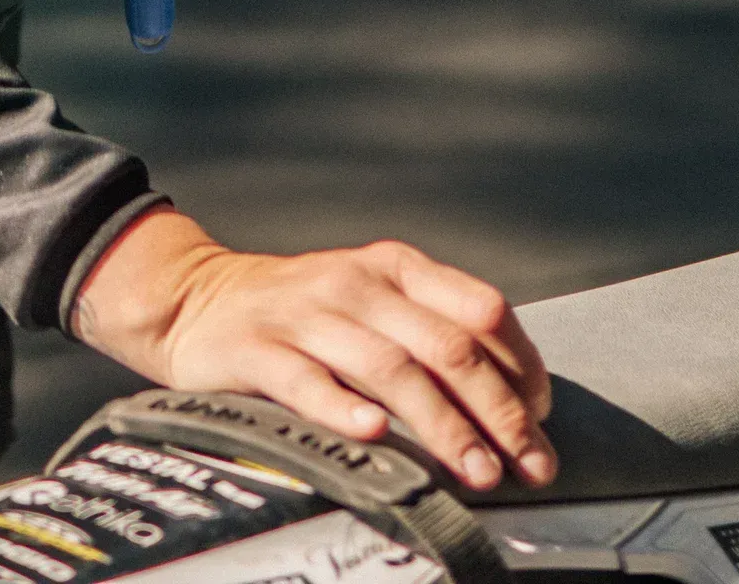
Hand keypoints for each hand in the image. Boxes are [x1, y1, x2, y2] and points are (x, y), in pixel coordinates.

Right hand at [72, 206, 555, 490]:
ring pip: (390, 368)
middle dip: (498, 411)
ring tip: (477, 470)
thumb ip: (433, 332)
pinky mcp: (258, 349)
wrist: (196, 297)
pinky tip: (373, 434)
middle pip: (446, 346)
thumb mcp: (372, 300)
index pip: (481, 310)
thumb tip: (517, 397)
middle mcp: (356, 283)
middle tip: (529, 462)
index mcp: (394, 267)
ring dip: (442, 425)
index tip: (542, 419)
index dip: (522, 367)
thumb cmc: (304, 310)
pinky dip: (344, 407)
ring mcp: (306, 314)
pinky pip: (307, 379)